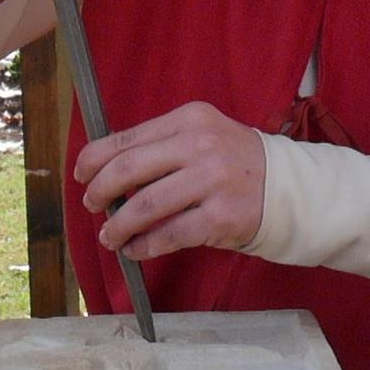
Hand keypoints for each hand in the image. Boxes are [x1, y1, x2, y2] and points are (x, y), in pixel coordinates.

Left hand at [74, 102, 265, 260]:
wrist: (287, 188)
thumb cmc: (234, 163)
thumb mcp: (202, 137)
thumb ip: (161, 148)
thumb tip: (107, 174)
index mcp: (191, 119)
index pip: (127, 138)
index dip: (94, 160)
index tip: (82, 176)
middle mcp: (200, 145)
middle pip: (129, 169)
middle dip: (100, 191)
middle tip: (93, 207)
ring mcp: (212, 181)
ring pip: (145, 205)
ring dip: (119, 226)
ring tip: (110, 237)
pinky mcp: (221, 216)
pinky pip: (169, 234)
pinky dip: (144, 246)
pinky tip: (136, 250)